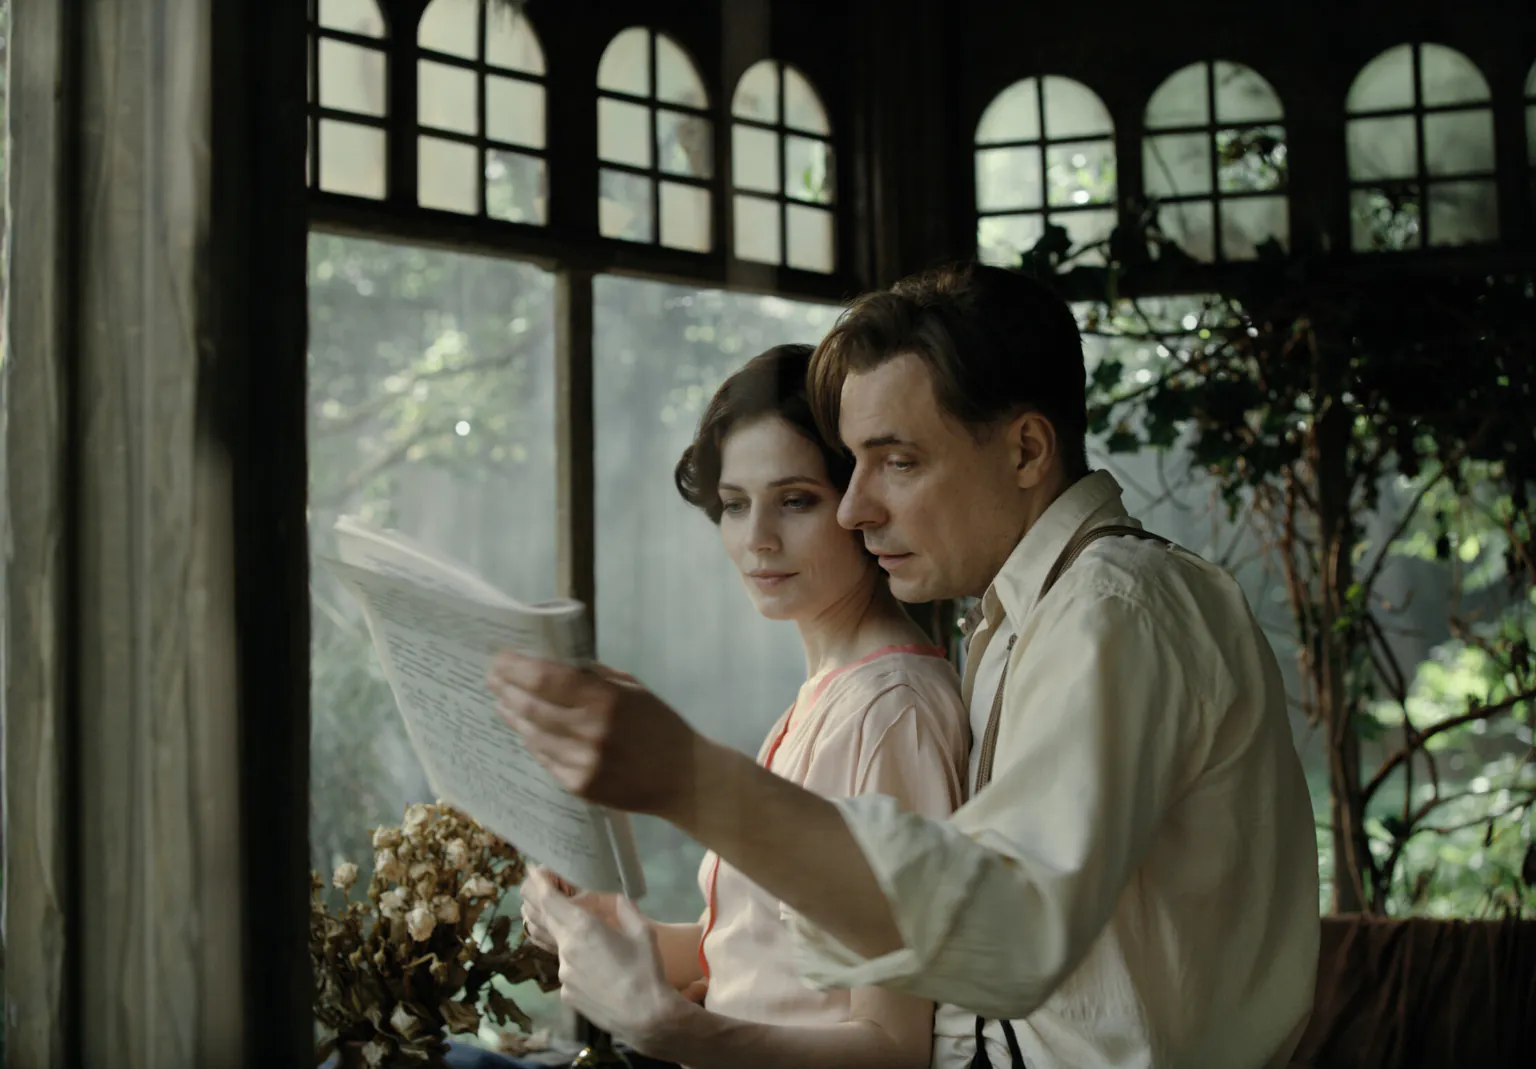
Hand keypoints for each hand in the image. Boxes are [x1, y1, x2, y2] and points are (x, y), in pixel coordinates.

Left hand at [487, 652, 706, 817]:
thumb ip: (594, 677)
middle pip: (531, 706)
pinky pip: (544, 758)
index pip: (547, 678)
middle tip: (492, 677)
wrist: (684, 778)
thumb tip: (553, 663)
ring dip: (512, 715)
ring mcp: (582, 762)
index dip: (517, 667)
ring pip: (532, 734)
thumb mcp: (633, 689)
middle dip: (506, 688)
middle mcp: (590, 731)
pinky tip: (524, 729)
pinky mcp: (579, 786)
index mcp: (606, 699)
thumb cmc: (660, 725)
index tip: (500, 658)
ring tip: (502, 701)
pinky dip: (531, 741)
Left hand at [522, 869, 699, 1056]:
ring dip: (558, 931)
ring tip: (569, 923)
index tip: (533, 870)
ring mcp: (562, 973)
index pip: (549, 899)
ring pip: (556, 945)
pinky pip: (566, 968)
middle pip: (542, 918)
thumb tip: (616, 898)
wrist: (645, 1017)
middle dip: (536, 899)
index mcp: (583, 928)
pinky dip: (573, 959)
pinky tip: (594, 965)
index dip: (538, 882)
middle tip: (536, 885)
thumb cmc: (646, 969)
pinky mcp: (565, 993)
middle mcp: (565, 948)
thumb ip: (625, 910)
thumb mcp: (643, 931)